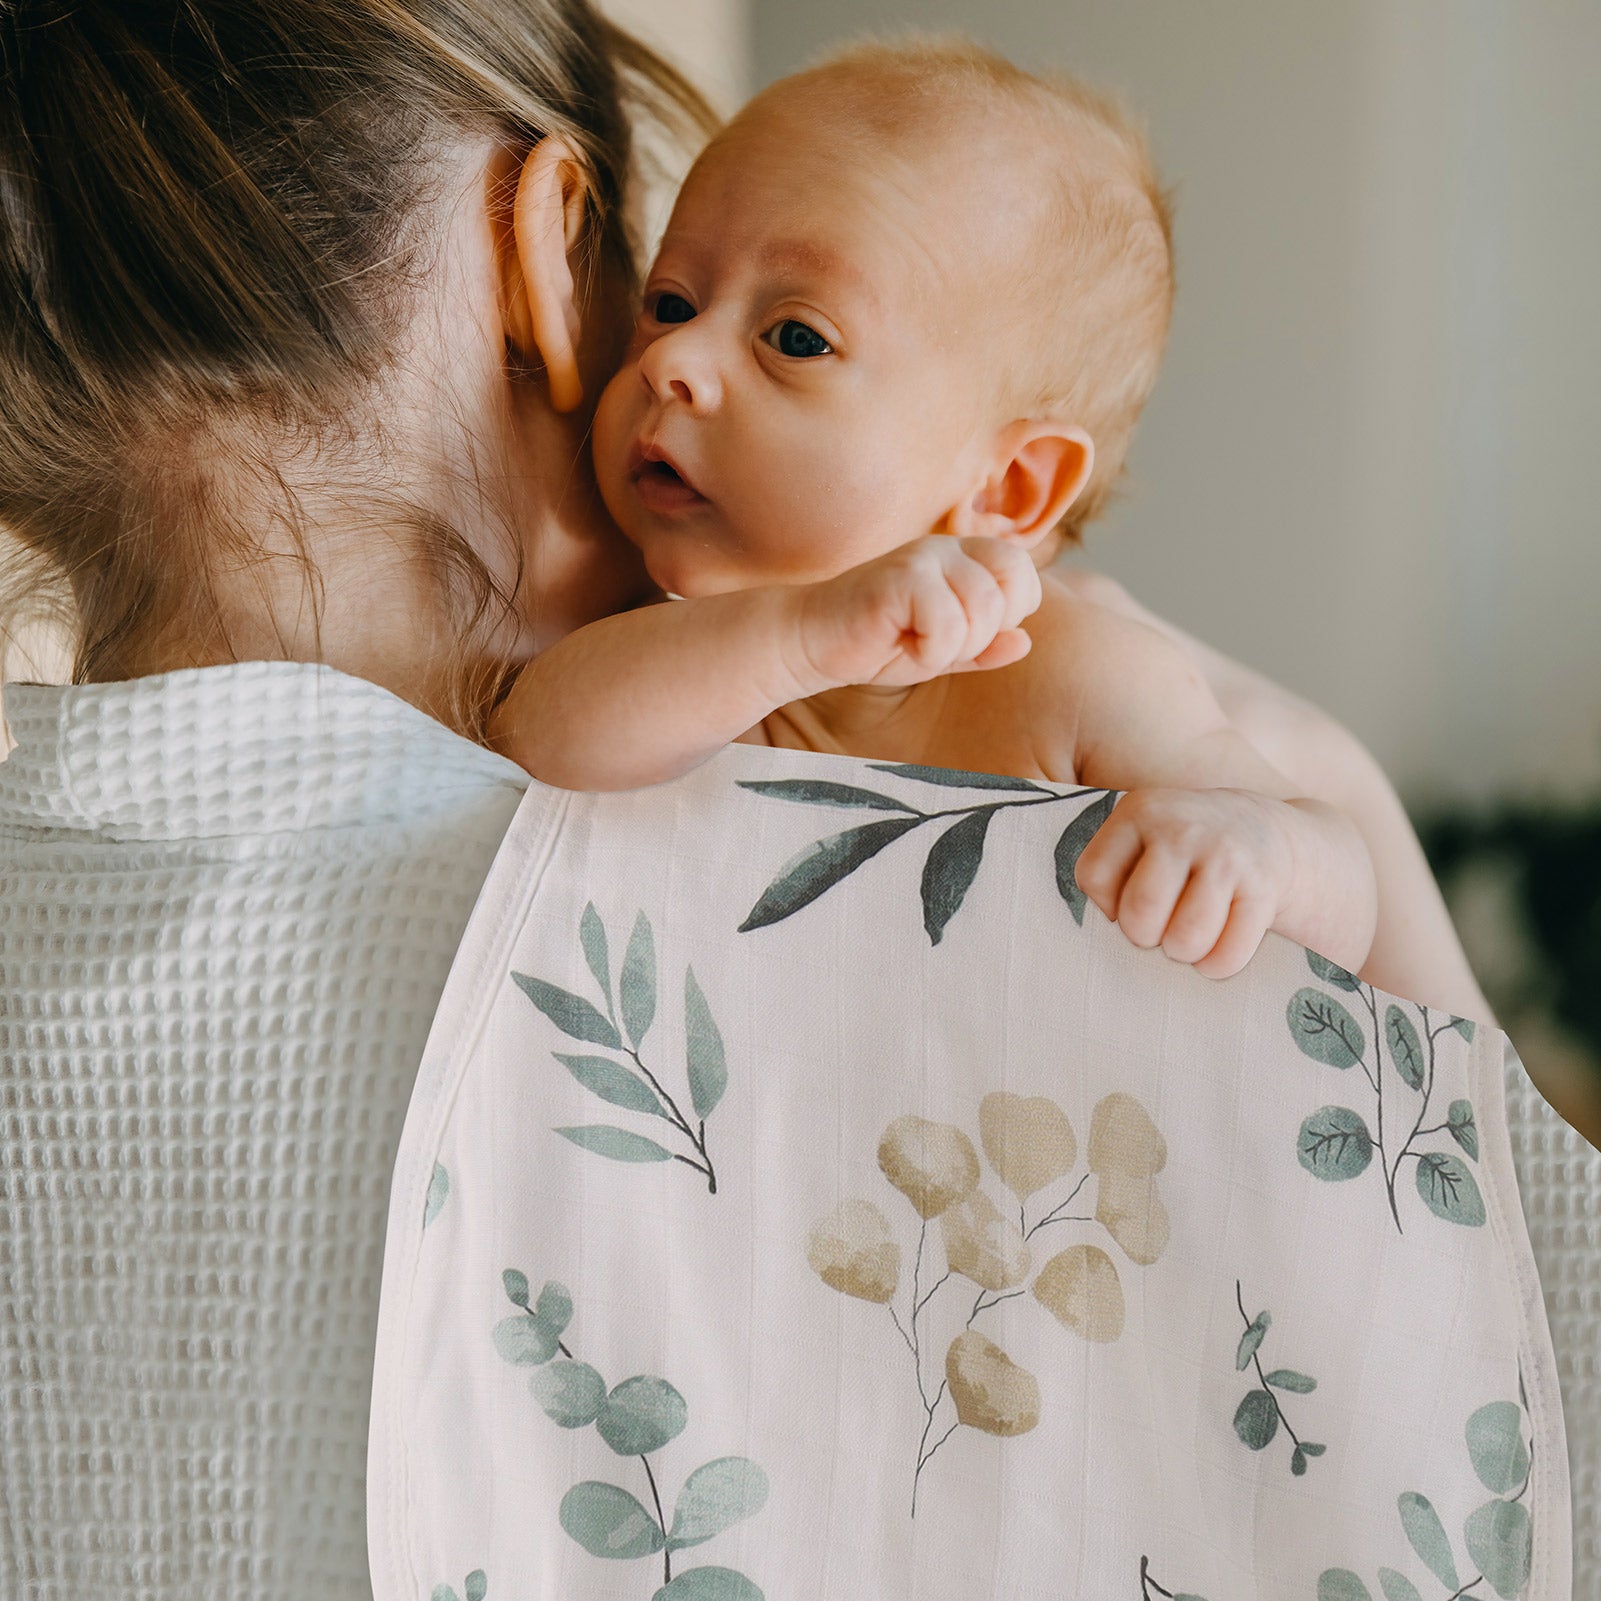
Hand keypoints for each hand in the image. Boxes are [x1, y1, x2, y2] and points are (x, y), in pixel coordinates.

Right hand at [794, 535, 1042, 689]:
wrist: (810, 642)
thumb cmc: (876, 644)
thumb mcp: (942, 652)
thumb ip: (983, 648)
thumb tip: (1025, 642)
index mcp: (962, 556)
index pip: (1022, 571)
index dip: (1009, 612)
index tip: (966, 633)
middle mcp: (947, 547)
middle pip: (1010, 588)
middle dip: (985, 633)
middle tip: (942, 644)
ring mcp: (923, 558)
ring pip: (983, 608)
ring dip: (954, 646)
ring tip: (917, 645)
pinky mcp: (900, 577)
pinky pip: (947, 622)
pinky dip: (930, 652)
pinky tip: (900, 645)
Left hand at [1073, 787, 1295, 978]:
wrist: (1264, 831)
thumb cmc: (1184, 848)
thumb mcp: (1143, 834)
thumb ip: (1113, 869)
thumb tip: (1099, 937)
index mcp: (1139, 811)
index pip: (1093, 875)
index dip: (1104, 904)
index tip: (1123, 904)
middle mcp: (1181, 829)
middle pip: (1140, 912)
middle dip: (1143, 936)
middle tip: (1157, 929)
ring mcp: (1225, 856)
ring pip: (1185, 938)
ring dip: (1182, 952)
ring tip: (1184, 938)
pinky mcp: (1263, 888)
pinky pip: (1227, 955)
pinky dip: (1217, 965)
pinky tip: (1216, 948)